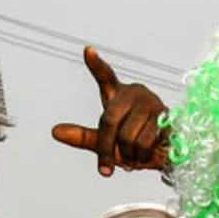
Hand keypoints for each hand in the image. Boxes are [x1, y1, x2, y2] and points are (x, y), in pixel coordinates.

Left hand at [50, 46, 170, 175]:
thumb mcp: (105, 140)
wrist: (163, 154)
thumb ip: (83, 136)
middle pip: (108, 121)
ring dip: (128, 155)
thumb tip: (54, 131)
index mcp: (117, 95)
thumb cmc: (132, 143)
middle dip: (106, 149)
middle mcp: (134, 93)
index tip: (88, 51)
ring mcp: (150, 102)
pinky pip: (145, 143)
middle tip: (109, 166)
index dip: (96, 64)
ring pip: (127, 137)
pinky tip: (147, 154)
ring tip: (134, 156)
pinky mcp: (165, 116)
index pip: (105, 76)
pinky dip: (142, 156)